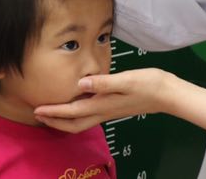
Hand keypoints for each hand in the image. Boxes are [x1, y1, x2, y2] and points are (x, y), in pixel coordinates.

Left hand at [33, 68, 172, 132]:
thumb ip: (103, 83)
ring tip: (50, 113)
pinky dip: (76, 114)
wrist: (167, 94)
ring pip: (80, 122)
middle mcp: (103, 111)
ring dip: (63, 120)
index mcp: (103, 104)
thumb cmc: (149, 85)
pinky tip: (75, 105)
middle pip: (73, 124)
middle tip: (37, 115)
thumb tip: (80, 84)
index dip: (54, 112)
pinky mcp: (113, 107)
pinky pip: (89, 116)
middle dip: (54, 122)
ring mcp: (109, 111)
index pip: (72, 111)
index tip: (37, 109)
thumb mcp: (126, 80)